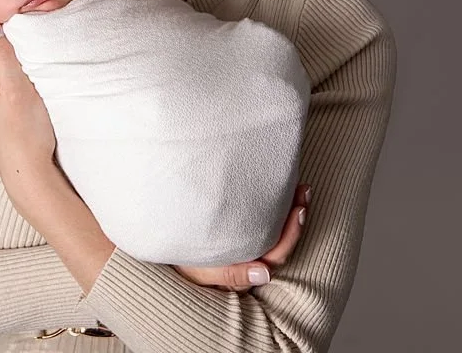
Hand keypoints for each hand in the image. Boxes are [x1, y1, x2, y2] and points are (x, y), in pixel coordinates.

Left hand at [0, 22, 59, 215]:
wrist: (28, 169)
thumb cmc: (24, 131)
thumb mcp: (15, 90)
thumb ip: (3, 57)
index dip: (15, 20)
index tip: (36, 14)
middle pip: (3, 42)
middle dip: (22, 32)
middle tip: (47, 25)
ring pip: (12, 56)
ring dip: (27, 49)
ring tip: (48, 43)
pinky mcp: (11, 100)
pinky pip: (18, 71)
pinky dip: (30, 64)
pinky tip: (43, 67)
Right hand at [173, 182, 312, 291]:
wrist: (158, 243)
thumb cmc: (177, 259)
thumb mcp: (198, 270)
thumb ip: (230, 274)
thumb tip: (266, 274)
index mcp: (243, 274)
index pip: (275, 256)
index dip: (291, 235)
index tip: (299, 209)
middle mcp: (248, 264)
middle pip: (281, 244)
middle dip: (296, 217)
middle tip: (304, 190)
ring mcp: (244, 250)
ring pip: (275, 234)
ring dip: (289, 210)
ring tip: (299, 187)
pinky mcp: (238, 235)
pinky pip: (263, 225)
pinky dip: (275, 209)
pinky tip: (278, 192)